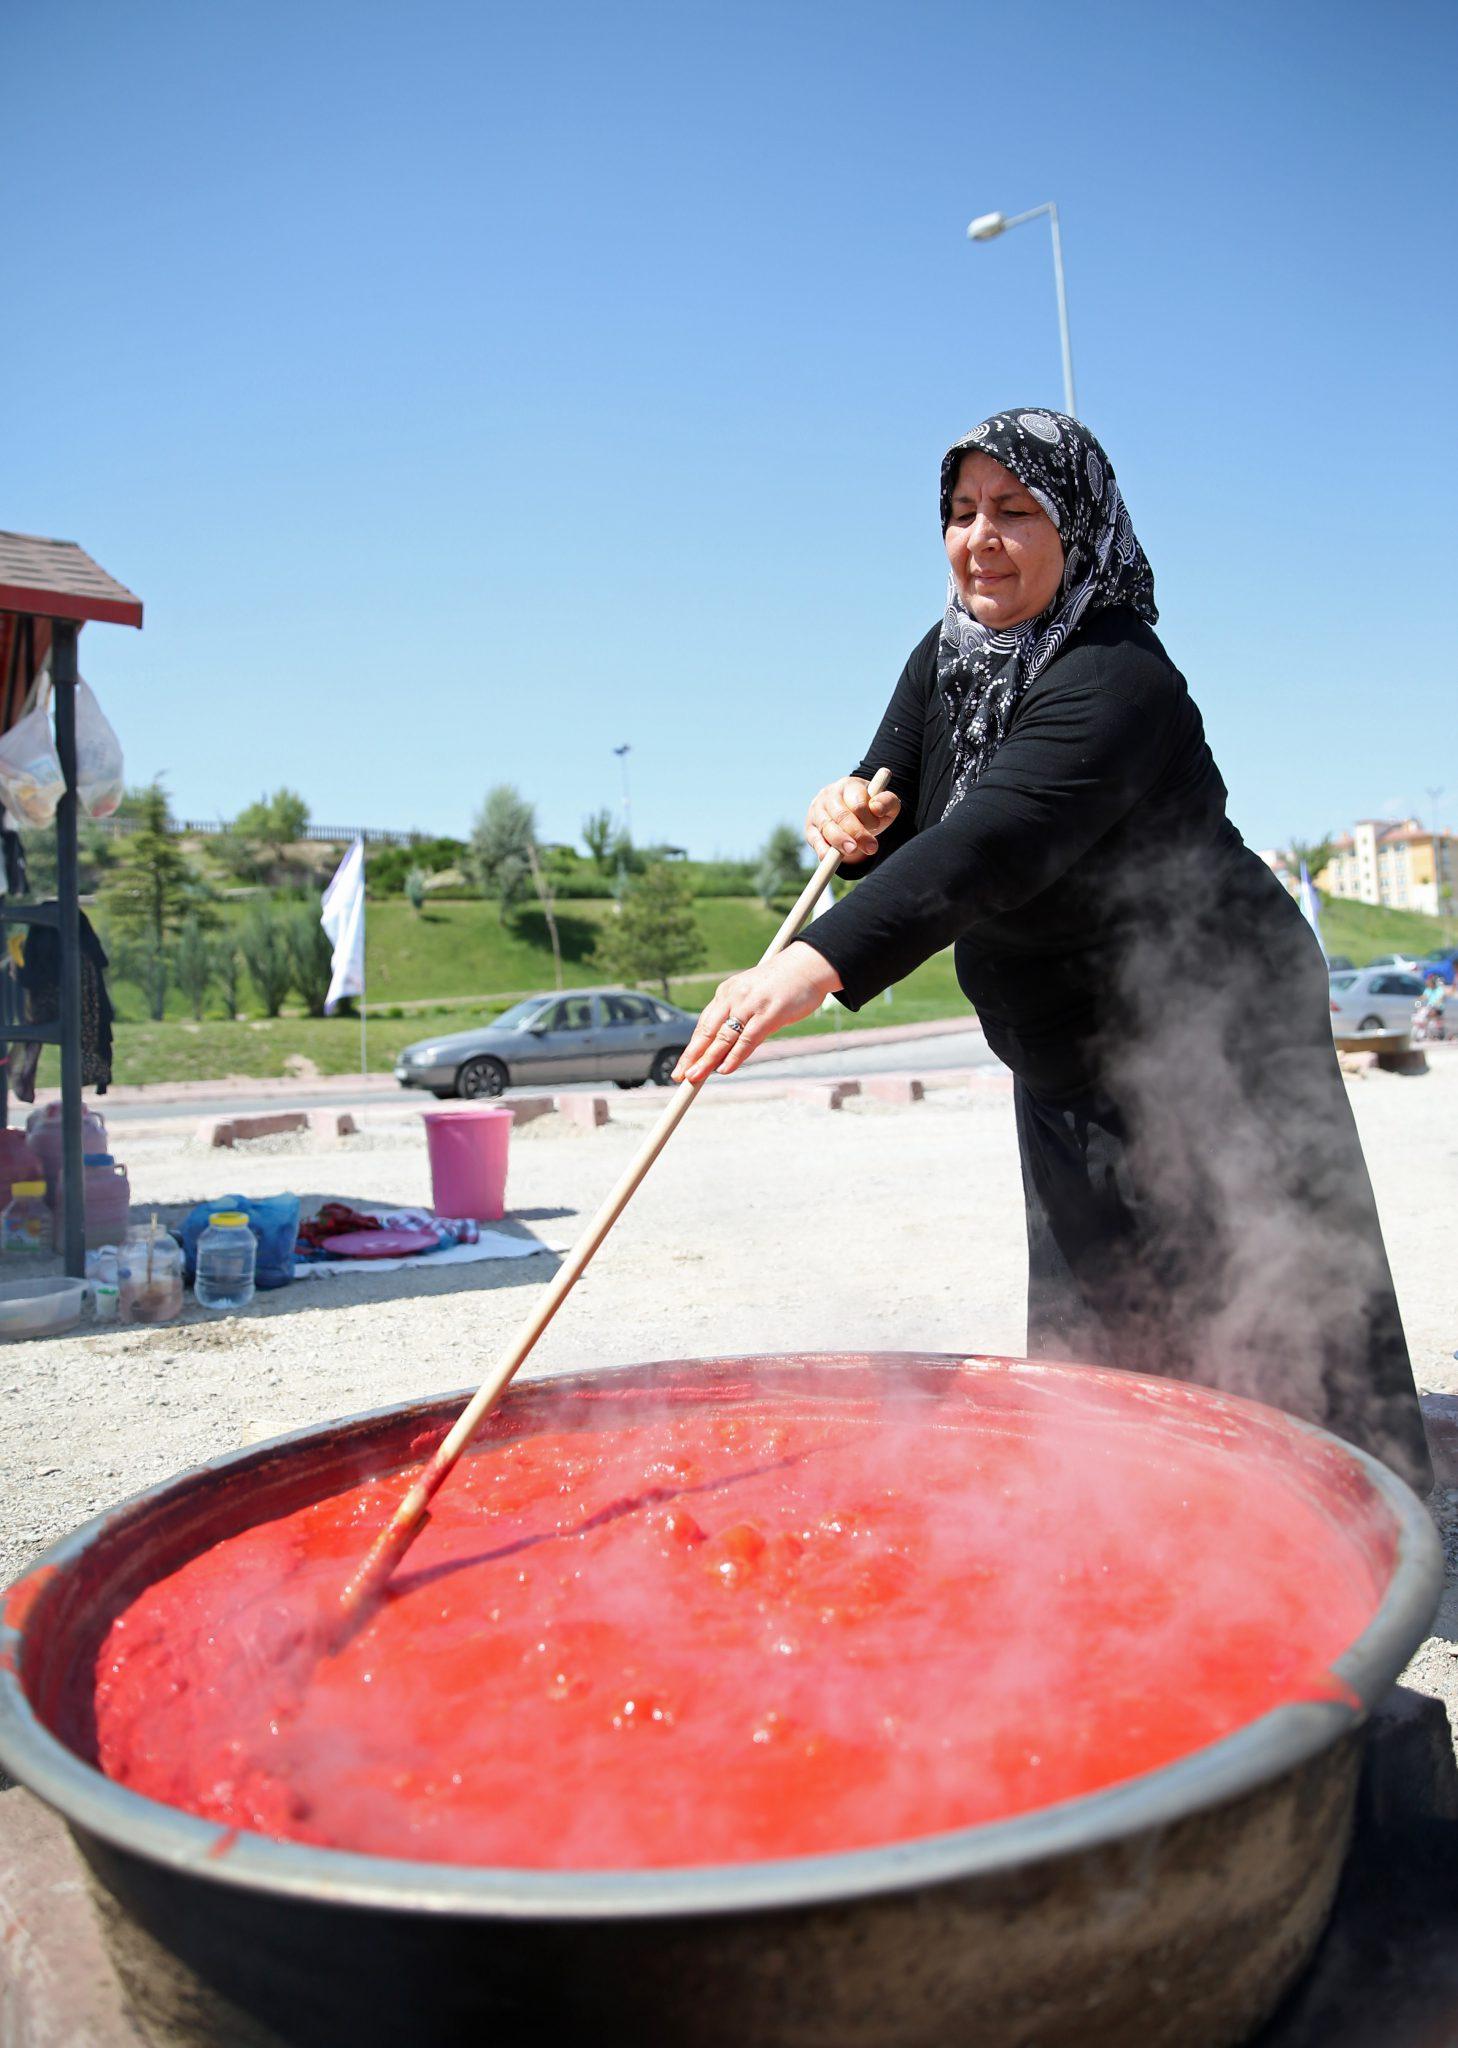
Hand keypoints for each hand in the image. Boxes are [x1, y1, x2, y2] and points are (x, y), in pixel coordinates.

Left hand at [673, 943, 840, 1083]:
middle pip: (708, 1031)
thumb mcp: (753, 998)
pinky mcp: (769, 1013)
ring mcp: (751, 1004)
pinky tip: (724, 1069)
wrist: (808, 965)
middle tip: (679, 1076)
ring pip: (724, 1037)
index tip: (681, 1066)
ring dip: (708, 1059)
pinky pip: (747, 1038)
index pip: (704, 1024)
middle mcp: (734, 997)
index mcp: (727, 992)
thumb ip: (739, 1019)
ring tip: (695, 1077)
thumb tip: (727, 1050)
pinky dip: (734, 1055)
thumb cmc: (782, 985)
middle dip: (692, 1056)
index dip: (692, 1048)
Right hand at [805, 777, 900, 862]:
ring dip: (840, 842)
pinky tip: (832, 859)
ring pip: (827, 827)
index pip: (857, 802)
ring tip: (852, 852)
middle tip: (871, 848)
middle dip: (856, 833)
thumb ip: (887, 802)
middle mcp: (829, 795)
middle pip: (841, 815)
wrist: (852, 814)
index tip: (877, 826)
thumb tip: (876, 808)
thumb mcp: (886, 805)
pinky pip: (815, 840)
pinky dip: (823, 850)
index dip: (868, 817)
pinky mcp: (810, 827)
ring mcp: (817, 811)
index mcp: (849, 785)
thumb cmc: (871, 810)